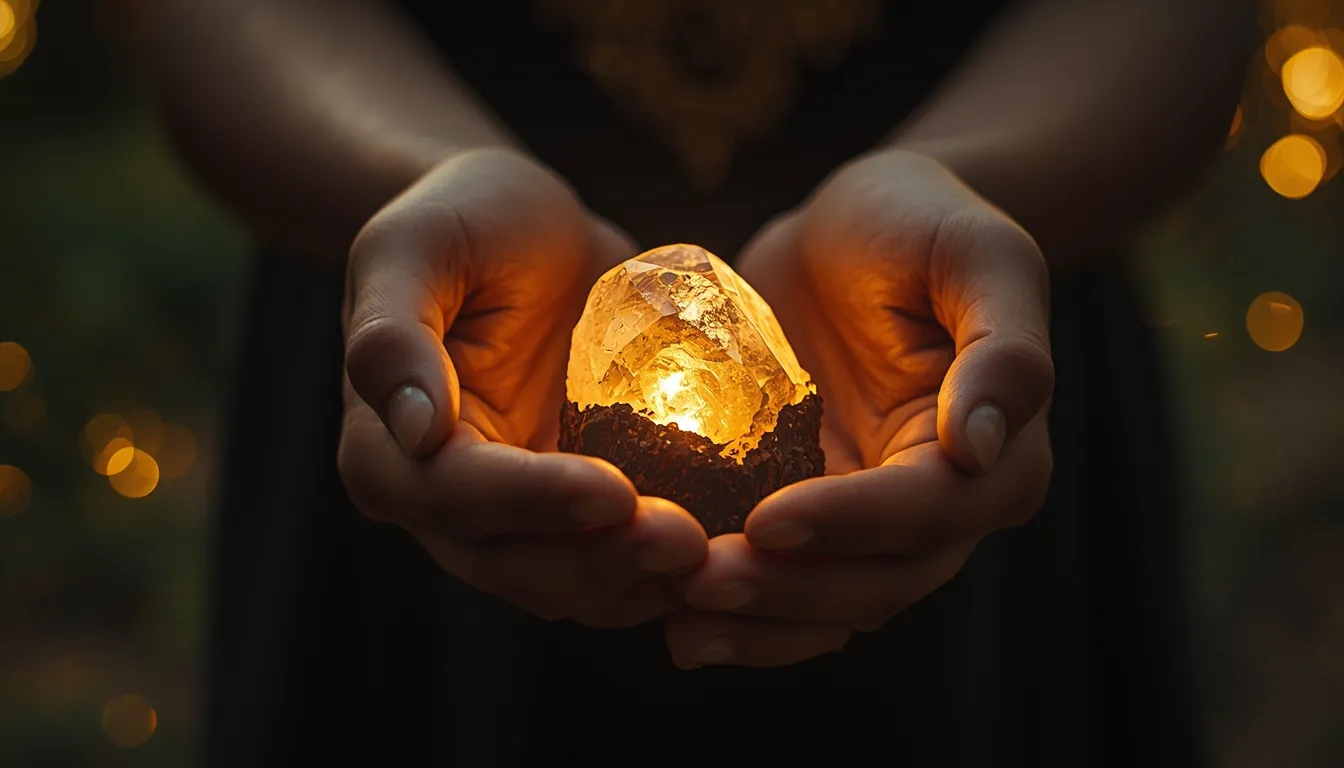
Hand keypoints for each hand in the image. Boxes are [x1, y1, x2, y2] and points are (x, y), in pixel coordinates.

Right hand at [338, 148, 707, 627]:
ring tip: (715, 553)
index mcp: (387, 451)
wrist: (528, 230)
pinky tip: (726, 546)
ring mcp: (517, 517)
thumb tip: (417, 432)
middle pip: (515, 563)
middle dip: (600, 562)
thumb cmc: (464, 219)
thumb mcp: (413, 244)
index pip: (456, 495)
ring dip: (638, 579)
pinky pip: (617, 557)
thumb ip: (392, 331)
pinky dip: (662, 565)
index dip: (533, 502)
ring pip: (570, 582)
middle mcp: (445, 505)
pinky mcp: (577, 508)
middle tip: (685, 542)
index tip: (612, 492)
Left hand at [665, 150, 1054, 667]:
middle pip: (875, 581)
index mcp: (998, 456)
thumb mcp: (979, 254)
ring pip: (826, 602)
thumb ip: (1004, 346)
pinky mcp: (807, 509)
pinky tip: (666, 616)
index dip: (853, 525)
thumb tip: (980, 447)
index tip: (770, 522)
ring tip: (677, 624)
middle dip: (791, 591)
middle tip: (701, 581)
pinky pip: (781, 578)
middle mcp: (941, 508)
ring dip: (756, 622)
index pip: (929, 511)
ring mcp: (868, 518)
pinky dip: (736, 611)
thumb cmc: (921, 221)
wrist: (853, 226)